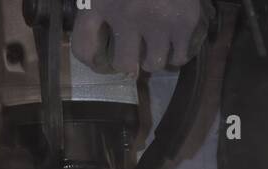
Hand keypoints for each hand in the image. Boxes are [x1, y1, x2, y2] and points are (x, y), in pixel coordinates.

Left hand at [71, 0, 211, 76]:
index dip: (91, 58)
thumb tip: (91, 35)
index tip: (99, 59)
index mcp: (101, 0)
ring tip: (155, 45)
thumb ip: (93, 0)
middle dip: (128, 60)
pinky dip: (177, 54)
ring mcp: (157, 22)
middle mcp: (127, 15)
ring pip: (153, 63)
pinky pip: (179, 56)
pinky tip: (174, 43)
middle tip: (134, 51)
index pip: (84, 47)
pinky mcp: (183, 23)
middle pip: (123, 64)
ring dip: (152, 58)